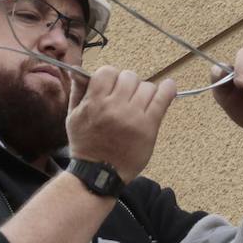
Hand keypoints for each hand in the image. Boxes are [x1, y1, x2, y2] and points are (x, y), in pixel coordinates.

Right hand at [66, 66, 176, 180]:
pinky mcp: (149, 127)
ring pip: (146, 86)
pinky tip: (168, 86)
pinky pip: (162, 99)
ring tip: (139, 103)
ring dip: (143, 92)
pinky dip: (167, 89)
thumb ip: (77, 91)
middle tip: (125, 98)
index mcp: (94, 103)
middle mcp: (114, 107)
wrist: (99, 173)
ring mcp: (133, 117)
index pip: (108, 71)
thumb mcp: (73, 116)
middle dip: (127, 85)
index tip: (112, 87)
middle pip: (129, 77)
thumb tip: (76, 69)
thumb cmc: (86, 144)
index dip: (111, 77)